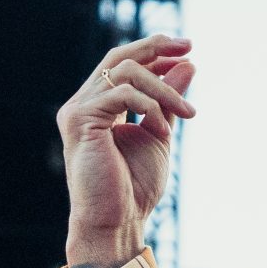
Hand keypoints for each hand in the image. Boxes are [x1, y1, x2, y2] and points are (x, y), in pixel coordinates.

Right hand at [59, 33, 197, 267]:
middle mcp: (83, 103)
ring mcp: (77, 110)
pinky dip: (151, 107)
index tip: (188, 50)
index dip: (154, 51)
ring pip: (125, 72)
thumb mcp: (160, 133)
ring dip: (164, 89)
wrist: (117, 221)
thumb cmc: (134, 187)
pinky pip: (122, 95)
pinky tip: (164, 129)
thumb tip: (188, 65)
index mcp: (99, 106)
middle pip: (118, 57)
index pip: (124, 65)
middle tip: (189, 46)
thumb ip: (169, 100)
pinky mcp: (79, 120)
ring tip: (189, 114)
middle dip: (155, 47)